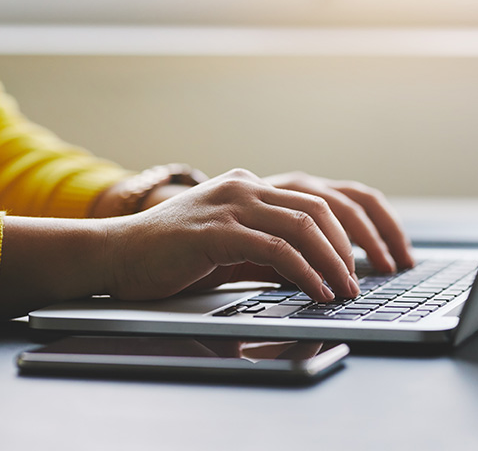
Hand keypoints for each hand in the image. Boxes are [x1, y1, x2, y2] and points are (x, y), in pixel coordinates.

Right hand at [104, 169, 360, 301]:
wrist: (114, 254)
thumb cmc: (170, 256)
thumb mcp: (232, 250)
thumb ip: (270, 255)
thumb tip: (313, 274)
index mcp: (250, 186)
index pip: (316, 200)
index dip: (347, 232)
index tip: (363, 262)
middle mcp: (245, 187)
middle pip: (319, 209)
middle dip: (349, 247)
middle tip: (358, 281)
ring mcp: (230, 205)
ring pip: (303, 226)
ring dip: (333, 262)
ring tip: (345, 290)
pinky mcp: (216, 231)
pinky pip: (276, 250)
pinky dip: (305, 273)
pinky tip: (317, 292)